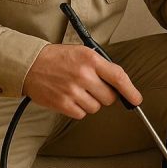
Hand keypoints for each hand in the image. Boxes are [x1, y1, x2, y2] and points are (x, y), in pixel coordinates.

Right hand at [22, 44, 141, 118]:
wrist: (30, 64)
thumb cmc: (58, 58)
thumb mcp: (83, 53)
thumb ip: (101, 67)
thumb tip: (120, 85)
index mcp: (91, 60)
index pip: (118, 77)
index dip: (131, 91)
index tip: (136, 99)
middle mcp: (83, 75)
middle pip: (109, 98)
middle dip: (105, 95)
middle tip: (93, 88)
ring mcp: (72, 91)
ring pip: (96, 108)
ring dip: (91, 102)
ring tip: (78, 91)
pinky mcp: (62, 103)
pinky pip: (81, 114)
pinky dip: (78, 109)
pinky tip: (70, 97)